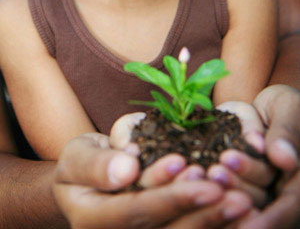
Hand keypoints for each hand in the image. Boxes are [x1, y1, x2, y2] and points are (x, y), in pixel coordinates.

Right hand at [53, 114, 252, 228]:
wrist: (89, 181)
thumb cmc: (83, 163)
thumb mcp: (77, 155)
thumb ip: (95, 163)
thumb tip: (126, 169)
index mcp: (92, 221)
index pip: (134, 211)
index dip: (166, 194)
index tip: (194, 168)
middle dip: (201, 214)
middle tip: (236, 196)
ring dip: (214, 224)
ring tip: (244, 204)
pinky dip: (215, 226)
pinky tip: (244, 217)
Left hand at [209, 86, 299, 227]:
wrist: (267, 104)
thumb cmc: (285, 104)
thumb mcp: (290, 109)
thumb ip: (287, 133)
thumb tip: (286, 160)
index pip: (291, 205)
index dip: (269, 220)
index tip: (247, 225)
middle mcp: (281, 187)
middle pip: (263, 201)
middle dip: (239, 187)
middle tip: (217, 171)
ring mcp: (259, 185)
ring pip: (244, 196)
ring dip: (227, 185)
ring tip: (211, 169)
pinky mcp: (239, 178)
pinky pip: (226, 186)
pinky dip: (212, 181)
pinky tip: (198, 173)